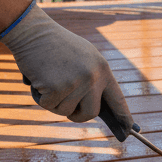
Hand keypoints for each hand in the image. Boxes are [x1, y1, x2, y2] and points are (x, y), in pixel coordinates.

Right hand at [0, 2, 135, 129]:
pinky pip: (48, 106)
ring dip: (53, 101)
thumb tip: (96, 109)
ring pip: (65, 111)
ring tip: (49, 78)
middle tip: (65, 103)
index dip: (123, 117)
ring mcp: (76, 82)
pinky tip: (39, 78)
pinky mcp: (57, 87)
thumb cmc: (56, 46)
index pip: (117, 99)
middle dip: (76, 114)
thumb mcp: (83, 58)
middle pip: (90, 113)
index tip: (128, 131)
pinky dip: (40, 97)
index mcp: (103, 69)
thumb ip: (93, 80)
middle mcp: (93, 77)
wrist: (32, 31)